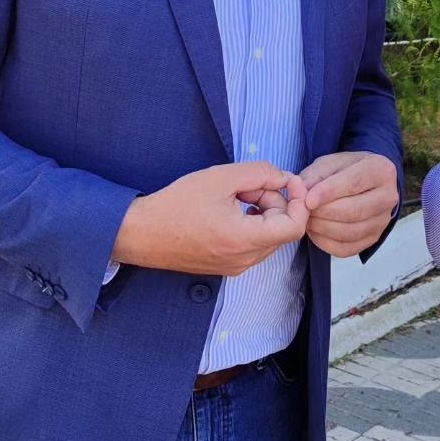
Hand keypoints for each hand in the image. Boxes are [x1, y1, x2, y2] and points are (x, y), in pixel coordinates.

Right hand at [112, 162, 309, 275]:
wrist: (140, 234)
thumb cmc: (175, 206)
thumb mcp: (221, 177)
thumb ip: (260, 173)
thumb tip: (284, 177)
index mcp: (244, 240)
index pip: (295, 227)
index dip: (299, 200)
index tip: (288, 181)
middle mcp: (244, 260)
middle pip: (282, 229)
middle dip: (275, 201)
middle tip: (250, 184)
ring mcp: (235, 267)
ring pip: (268, 236)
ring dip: (263, 211)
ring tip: (236, 194)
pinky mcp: (226, 266)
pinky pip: (253, 244)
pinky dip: (251, 223)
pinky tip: (230, 208)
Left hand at [299, 151, 398, 256]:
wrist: (363, 183)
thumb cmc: (345, 170)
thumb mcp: (329, 163)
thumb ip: (315, 176)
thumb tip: (302, 194)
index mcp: (380, 170)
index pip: (354, 183)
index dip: (329, 192)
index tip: (308, 200)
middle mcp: (388, 196)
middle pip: (354, 211)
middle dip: (324, 213)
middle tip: (303, 211)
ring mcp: (383, 220)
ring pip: (351, 232)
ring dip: (323, 229)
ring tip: (306, 220)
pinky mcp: (374, 238)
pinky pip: (348, 248)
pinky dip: (326, 243)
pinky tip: (315, 232)